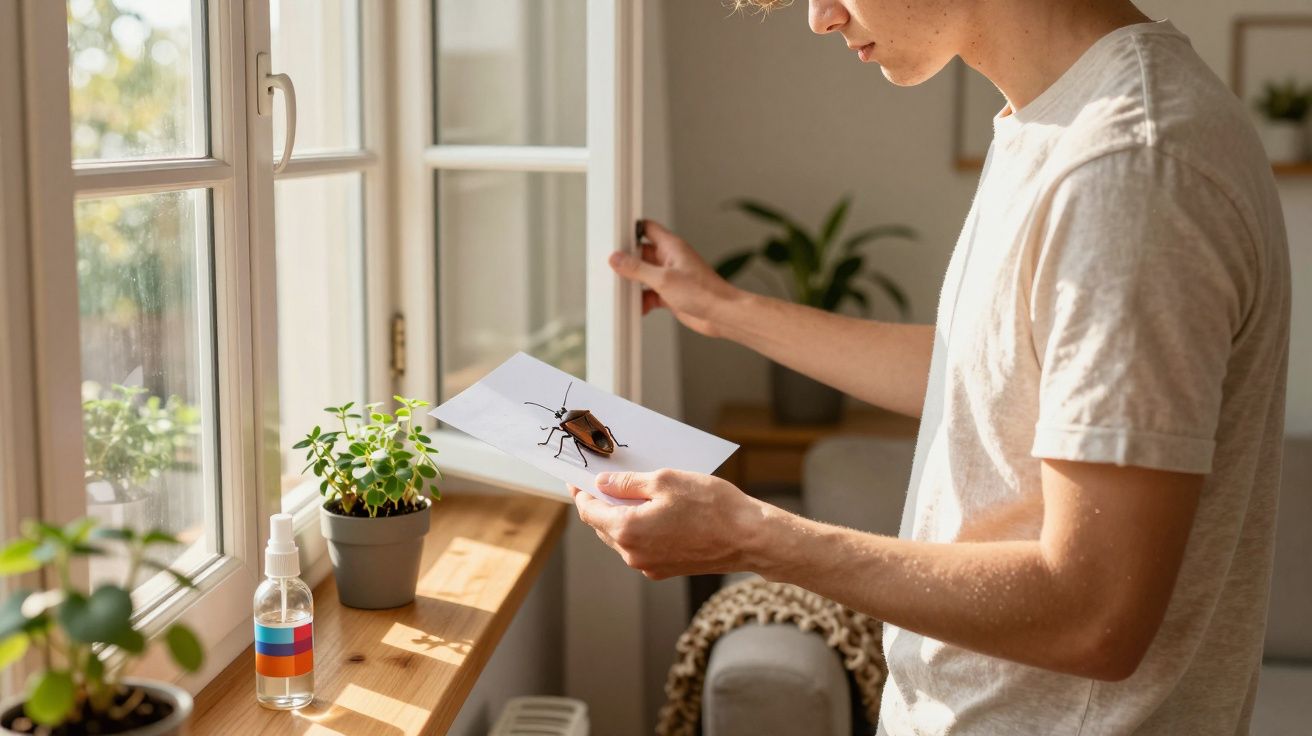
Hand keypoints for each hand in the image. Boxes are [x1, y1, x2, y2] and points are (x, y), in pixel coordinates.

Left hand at [570, 470, 765, 579]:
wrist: (748, 538)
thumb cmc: (711, 505)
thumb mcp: (665, 480)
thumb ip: (627, 483)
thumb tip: (603, 484)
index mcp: (628, 530)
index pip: (590, 511)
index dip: (581, 493)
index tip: (576, 480)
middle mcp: (633, 554)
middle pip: (603, 526)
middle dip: (601, 503)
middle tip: (603, 480)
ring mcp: (649, 565)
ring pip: (622, 537)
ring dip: (621, 515)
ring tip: (631, 492)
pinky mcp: (665, 569)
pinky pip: (641, 546)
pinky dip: (639, 528)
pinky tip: (653, 511)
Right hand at [610, 220, 741, 337]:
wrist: (720, 315)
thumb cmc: (703, 292)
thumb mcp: (663, 278)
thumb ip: (637, 269)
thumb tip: (617, 259)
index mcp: (671, 246)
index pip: (647, 228)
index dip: (630, 229)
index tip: (614, 236)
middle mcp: (670, 259)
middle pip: (641, 254)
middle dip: (628, 262)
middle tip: (614, 268)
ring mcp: (670, 277)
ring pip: (644, 276)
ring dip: (635, 284)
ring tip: (624, 290)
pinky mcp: (671, 294)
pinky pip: (650, 293)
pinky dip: (643, 300)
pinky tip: (639, 306)